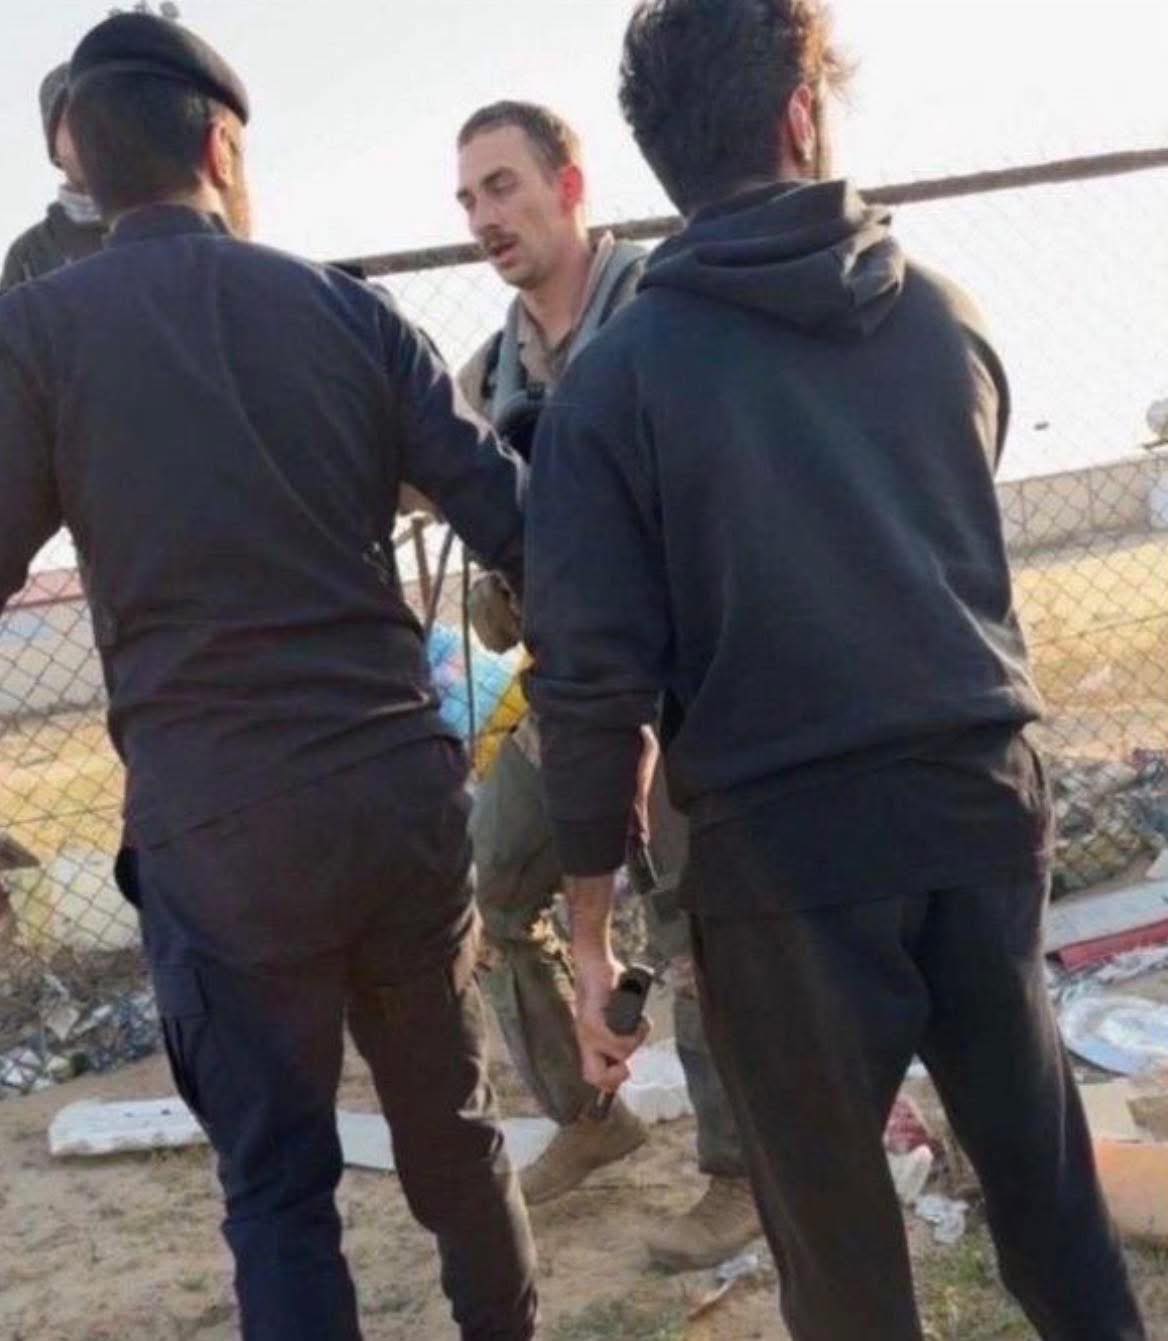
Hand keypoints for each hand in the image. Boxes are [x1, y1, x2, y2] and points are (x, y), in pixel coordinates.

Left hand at [574, 953, 650, 1094]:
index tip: (628, 1071)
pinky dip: (635, 1032)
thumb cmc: (607, 983)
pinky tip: (639, 1018)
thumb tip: (634, 1046)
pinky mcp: (593, 1020)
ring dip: (636, 1041)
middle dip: (618, 1075)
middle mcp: (585, 1038)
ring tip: (639, 1023)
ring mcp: (588, 1031)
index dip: (610, 1083)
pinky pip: (618, 1041)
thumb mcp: (613, 1012)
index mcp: (589, 1040)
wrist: (594, 960)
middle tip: (630, 1058)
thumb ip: (620, 1029)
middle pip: (595, 1077)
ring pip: (620, 1054)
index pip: (593, 1076)